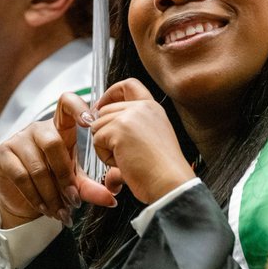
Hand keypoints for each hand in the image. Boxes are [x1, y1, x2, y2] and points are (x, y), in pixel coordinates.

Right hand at [0, 93, 116, 229]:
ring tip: (61, 212)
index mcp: (61, 127)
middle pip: (53, 143)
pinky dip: (36, 197)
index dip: (77, 107)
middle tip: (73, 200)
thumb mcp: (75, 183)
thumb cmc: (53, 182)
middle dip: (65, 177)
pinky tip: (44, 208)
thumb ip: (91, 188)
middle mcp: (39, 128)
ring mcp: (19, 138)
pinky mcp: (3, 153)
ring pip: (38, 166)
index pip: (67, 103)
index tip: (90, 122)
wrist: (24, 200)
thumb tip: (111, 199)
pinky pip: (22, 176)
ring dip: (52, 194)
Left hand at [88, 79, 195, 204]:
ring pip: (98, 126)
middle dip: (105, 133)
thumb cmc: (162, 171)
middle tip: (121, 153)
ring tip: (128, 159)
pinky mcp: (118, 129)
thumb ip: (127, 131)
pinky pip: (96, 140)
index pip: (129, 85)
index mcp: (153, 108)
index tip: (102, 107)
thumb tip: (97, 133)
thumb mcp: (150, 141)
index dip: (111, 93)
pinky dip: (105, 156)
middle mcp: (142, 107)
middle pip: (105, 111)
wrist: (170, 183)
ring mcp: (129, 116)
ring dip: (106, 147)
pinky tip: (124, 162)